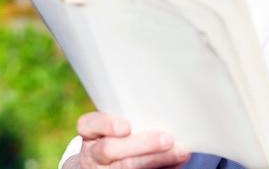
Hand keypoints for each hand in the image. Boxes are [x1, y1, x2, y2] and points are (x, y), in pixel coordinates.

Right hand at [67, 111, 190, 168]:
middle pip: (110, 149)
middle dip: (142, 144)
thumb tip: (168, 105)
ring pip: (126, 167)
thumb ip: (132, 114)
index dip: (105, 124)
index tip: (125, 127)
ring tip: (181, 152)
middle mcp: (93, 154)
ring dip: (156, 159)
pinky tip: (177, 163)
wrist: (106, 164)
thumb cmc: (119, 133)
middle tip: (168, 139)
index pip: (88, 124)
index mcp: (91, 133)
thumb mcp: (115, 122)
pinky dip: (163, 168)